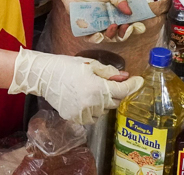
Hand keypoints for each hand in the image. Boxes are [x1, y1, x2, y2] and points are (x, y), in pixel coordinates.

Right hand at [8, 48, 143, 124]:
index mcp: (98, 88)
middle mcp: (93, 104)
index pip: (123, 90)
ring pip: (104, 111)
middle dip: (117, 92)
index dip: (133, 86)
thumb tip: (126, 78)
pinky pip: (92, 116)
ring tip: (93, 89)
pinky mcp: (76, 118)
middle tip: (111, 82)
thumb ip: (109, 72)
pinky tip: (85, 98)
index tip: (139, 81)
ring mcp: (84, 113)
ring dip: (104, 102)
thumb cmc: (66, 66)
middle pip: (115, 102)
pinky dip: (93, 109)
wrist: (44, 76)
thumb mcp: (90, 64)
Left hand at [43, 0, 146, 41]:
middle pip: (117, 33)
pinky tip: (100, 35)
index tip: (138, 26)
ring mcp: (94, 24)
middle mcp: (105, 20)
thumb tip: (130, 12)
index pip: (125, 23)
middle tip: (125, 26)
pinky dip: (95, 39)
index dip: (132, 27)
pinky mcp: (82, 25)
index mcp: (114, 11)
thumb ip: (120, 0)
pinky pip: (89, 37)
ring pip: (105, 37)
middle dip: (123, 33)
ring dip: (111, 35)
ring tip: (113, 26)